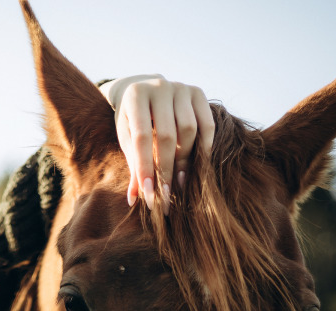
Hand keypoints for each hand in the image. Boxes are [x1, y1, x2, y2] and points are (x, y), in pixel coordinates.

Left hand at [100, 74, 214, 210]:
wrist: (149, 92)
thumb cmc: (135, 121)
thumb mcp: (128, 140)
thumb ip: (133, 165)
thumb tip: (134, 199)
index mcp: (136, 96)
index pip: (141, 137)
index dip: (145, 167)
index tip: (149, 194)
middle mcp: (159, 87)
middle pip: (167, 136)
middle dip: (166, 170)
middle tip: (166, 196)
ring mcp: (181, 87)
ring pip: (189, 130)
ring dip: (185, 160)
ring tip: (179, 182)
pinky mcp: (198, 93)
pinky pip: (207, 125)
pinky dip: (204, 148)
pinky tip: (197, 166)